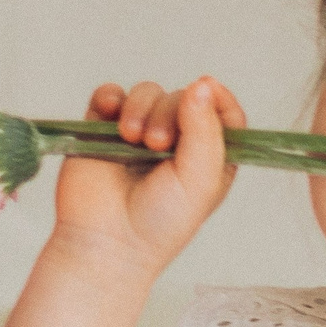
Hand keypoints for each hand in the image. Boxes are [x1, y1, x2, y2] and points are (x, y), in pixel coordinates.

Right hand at [47, 77, 246, 279]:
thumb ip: (206, 130)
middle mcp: (176, 142)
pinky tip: (111, 114)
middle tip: (157, 144)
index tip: (207, 89)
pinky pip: (109, 95)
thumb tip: (202, 84)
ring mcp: (138, 134)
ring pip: (147, 92)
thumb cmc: (160, 224)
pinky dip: (110, 97)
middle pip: (182, 97)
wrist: (107, 242)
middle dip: (169, 112)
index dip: (217, 97)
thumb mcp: (200, 181)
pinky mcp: (103, 130)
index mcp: (208, 157)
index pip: (223, 112)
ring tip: (132, 138)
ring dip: (140, 108)